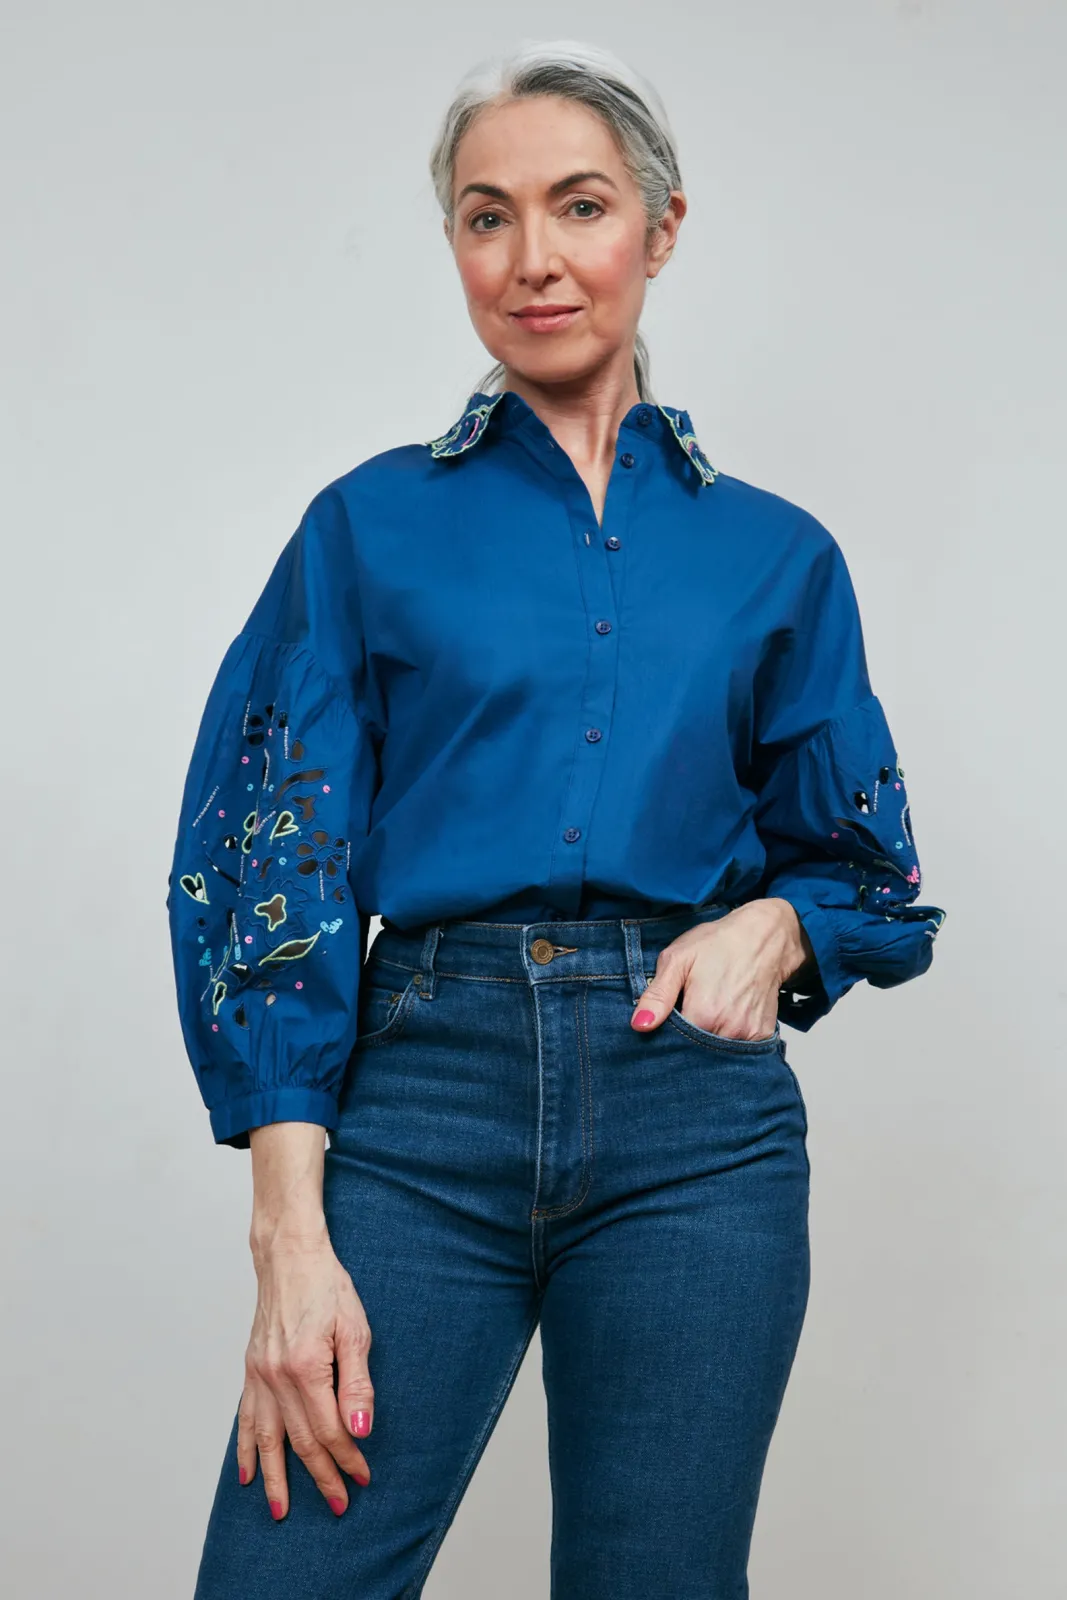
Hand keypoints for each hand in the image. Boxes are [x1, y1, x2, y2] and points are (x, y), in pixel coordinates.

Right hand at [239, 1124, 374, 1519]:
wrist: (289, 1256)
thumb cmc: (327, 1286)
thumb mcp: (356, 1328)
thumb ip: (357, 1382)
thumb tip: (360, 1428)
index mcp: (307, 1368)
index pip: (330, 1430)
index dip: (348, 1457)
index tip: (363, 1476)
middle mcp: (277, 1377)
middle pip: (300, 1441)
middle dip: (321, 1476)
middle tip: (339, 1504)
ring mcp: (258, 1375)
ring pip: (266, 1439)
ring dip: (276, 1478)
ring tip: (282, 1511)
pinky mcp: (250, 1369)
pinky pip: (245, 1418)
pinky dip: (245, 1448)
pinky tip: (246, 1474)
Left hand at [630, 898, 813, 1037]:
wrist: (764, 937)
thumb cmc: (719, 944)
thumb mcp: (678, 959)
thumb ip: (658, 995)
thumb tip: (640, 1025)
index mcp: (703, 1014)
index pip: (672, 1042)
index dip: (665, 1032)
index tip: (667, 1017)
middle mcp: (728, 1030)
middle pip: (695, 1050)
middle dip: (686, 1039)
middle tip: (690, 1007)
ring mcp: (748, 1035)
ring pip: (716, 1051)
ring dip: (707, 1038)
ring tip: (708, 1009)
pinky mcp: (762, 1035)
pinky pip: (738, 1048)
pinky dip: (728, 1037)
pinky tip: (726, 1015)